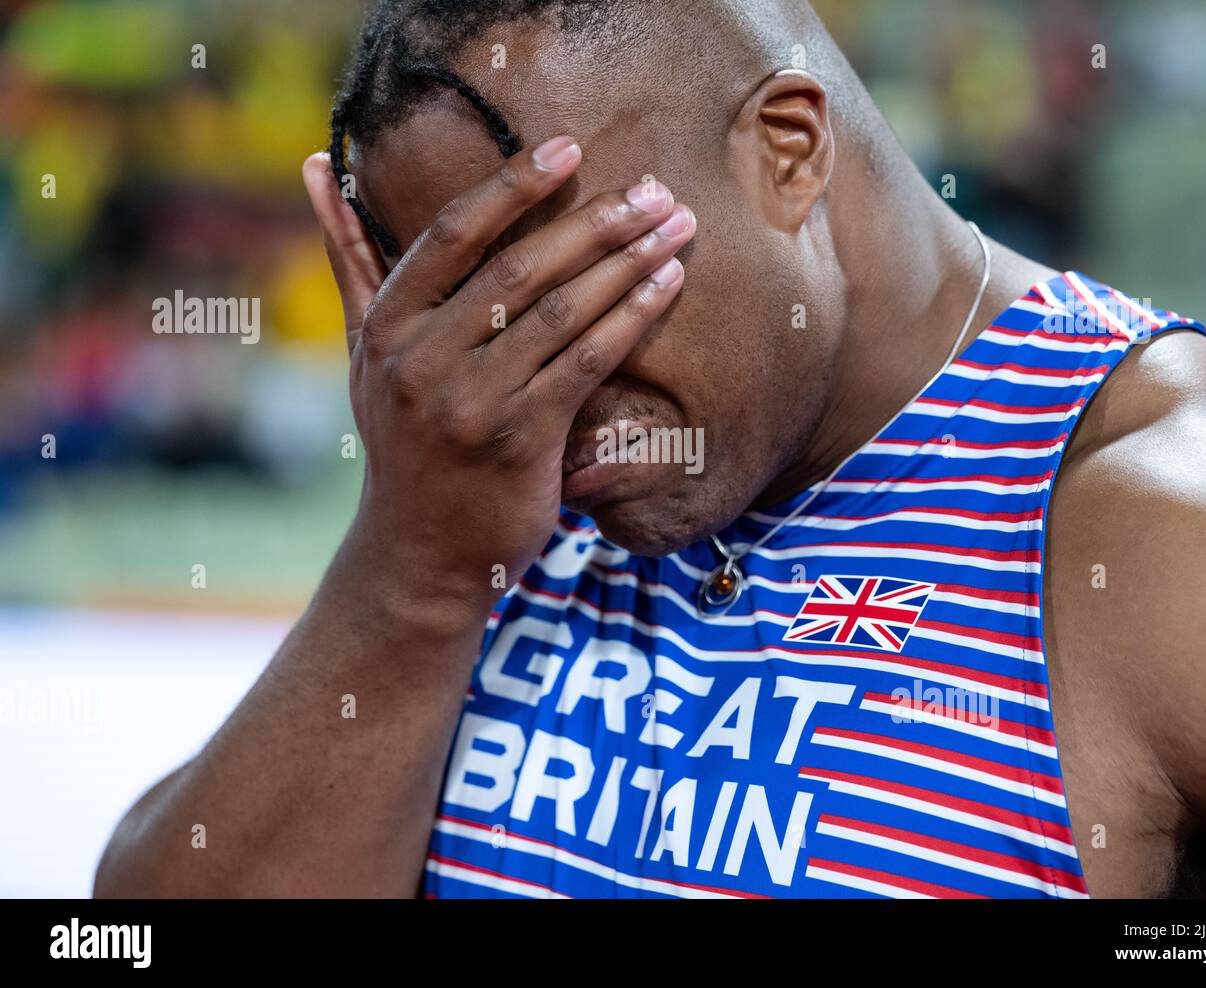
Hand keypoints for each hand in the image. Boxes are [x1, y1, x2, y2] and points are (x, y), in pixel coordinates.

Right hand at [302, 137, 694, 612]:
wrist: (420, 553)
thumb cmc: (404, 441)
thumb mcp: (367, 353)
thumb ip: (351, 258)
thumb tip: (317, 165)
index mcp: (386, 327)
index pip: (451, 235)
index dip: (512, 186)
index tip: (569, 149)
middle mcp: (421, 361)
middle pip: (519, 268)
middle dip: (596, 222)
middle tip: (655, 190)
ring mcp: (470, 403)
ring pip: (560, 312)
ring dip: (627, 263)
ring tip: (677, 227)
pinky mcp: (519, 441)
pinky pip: (586, 363)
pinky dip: (631, 318)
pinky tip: (668, 285)